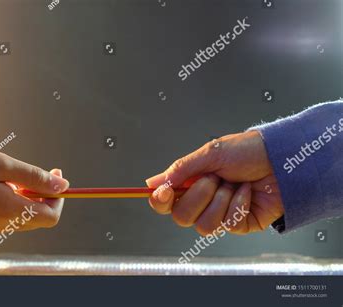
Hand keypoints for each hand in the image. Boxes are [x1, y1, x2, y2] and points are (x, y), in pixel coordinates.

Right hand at [0, 142, 68, 232]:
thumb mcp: (2, 165)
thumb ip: (34, 178)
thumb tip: (63, 187)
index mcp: (11, 212)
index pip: (51, 216)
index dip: (59, 198)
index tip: (56, 174)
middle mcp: (1, 224)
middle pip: (38, 217)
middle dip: (45, 195)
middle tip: (41, 172)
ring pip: (21, 216)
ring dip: (28, 197)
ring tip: (17, 175)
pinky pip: (4, 215)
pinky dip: (12, 200)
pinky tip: (1, 182)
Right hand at [146, 131, 284, 234]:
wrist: (281, 160)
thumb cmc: (248, 151)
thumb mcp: (210, 153)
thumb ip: (180, 170)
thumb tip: (152, 182)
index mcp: (191, 183)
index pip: (165, 202)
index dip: (160, 201)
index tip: (164, 192)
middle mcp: (203, 202)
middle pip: (181, 217)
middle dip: (200, 195)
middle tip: (215, 178)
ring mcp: (220, 215)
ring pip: (204, 226)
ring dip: (221, 201)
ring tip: (234, 185)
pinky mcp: (239, 224)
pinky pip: (228, 225)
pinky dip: (238, 204)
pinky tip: (247, 191)